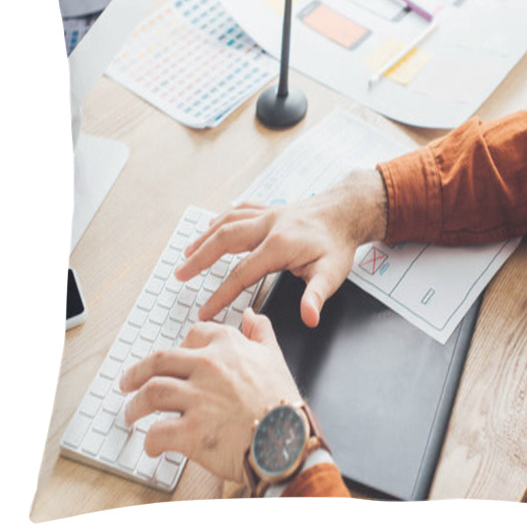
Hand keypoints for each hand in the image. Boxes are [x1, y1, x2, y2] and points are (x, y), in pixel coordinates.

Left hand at [120, 308, 301, 482]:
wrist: (288, 441)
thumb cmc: (283, 403)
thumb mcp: (275, 357)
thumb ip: (261, 332)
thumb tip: (251, 315)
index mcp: (227, 346)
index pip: (192, 335)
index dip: (179, 347)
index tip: (171, 360)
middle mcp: (208, 366)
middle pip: (158, 361)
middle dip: (136, 373)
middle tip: (127, 383)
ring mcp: (198, 398)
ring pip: (151, 393)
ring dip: (135, 405)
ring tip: (131, 414)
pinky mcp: (192, 431)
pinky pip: (158, 433)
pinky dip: (150, 441)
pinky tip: (153, 445)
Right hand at [175, 169, 387, 326]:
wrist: (346, 211)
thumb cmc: (339, 244)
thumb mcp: (333, 274)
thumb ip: (316, 297)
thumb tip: (308, 318)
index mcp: (279, 245)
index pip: (241, 274)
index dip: (220, 295)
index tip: (204, 311)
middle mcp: (268, 225)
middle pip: (224, 240)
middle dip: (200, 258)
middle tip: (180, 275)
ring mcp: (267, 214)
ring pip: (227, 222)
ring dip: (205, 237)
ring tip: (187, 253)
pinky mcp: (269, 209)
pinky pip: (239, 210)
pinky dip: (222, 218)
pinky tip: (211, 225)